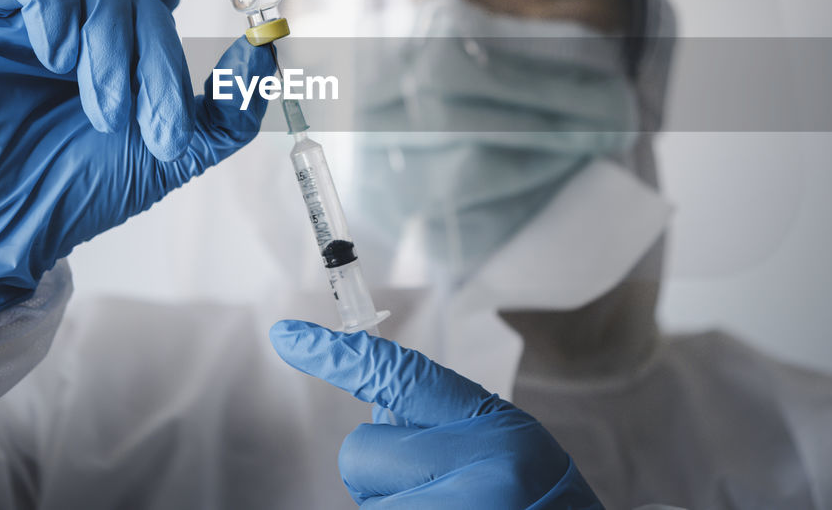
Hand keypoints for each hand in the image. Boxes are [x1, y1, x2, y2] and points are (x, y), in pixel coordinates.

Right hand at [0, 0, 272, 327]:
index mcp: (125, 37)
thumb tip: (265, 47)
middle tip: (161, 129)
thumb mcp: (177, 153)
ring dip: (112, 52)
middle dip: (162, 62)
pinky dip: (55, 7)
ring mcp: (27, 8)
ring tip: (104, 114)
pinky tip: (55, 56)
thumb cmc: (78, 189)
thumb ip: (230, 107)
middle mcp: (80, 13)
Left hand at [269, 320, 601, 508]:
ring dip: (399, 507)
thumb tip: (378, 422)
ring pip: (367, 501)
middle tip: (438, 489)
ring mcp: (460, 508)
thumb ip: (447, 428)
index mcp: (497, 426)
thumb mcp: (511, 451)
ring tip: (456, 509)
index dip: (338, 354)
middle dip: (382, 472)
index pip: (402, 374)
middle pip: (361, 451)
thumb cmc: (544, 505)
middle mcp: (480, 466)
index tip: (287, 338)